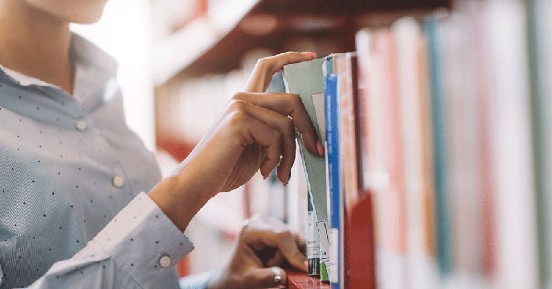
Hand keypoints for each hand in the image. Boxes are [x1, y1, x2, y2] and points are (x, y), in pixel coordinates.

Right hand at [149, 52, 321, 231]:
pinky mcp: (238, 120)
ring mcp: (239, 107)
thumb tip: (309, 131)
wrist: (199, 183)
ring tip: (282, 174)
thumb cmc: (228, 168)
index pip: (267, 66)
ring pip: (287, 125)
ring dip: (290, 155)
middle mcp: (241, 98)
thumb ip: (276, 131)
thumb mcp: (258, 146)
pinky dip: (276, 159)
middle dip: (309, 128)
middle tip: (315, 151)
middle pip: (292, 100)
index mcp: (245, 100)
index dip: (291, 58)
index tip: (312, 56)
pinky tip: (265, 173)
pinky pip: (275, 137)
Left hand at [207, 217, 307, 288]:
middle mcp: (262, 221)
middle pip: (292, 236)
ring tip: (272, 265)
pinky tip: (278, 262)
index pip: (281, 236)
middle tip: (278, 271)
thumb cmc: (238, 276)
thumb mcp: (250, 280)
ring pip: (296, 240)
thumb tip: (283, 277)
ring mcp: (271, 224)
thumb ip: (266, 278)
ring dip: (290, 257)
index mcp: (251, 230)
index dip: (294, 252)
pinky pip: (296, 243)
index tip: (305, 268)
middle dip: (290, 257)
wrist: (233, 275)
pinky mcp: (279, 230)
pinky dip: (292, 255)